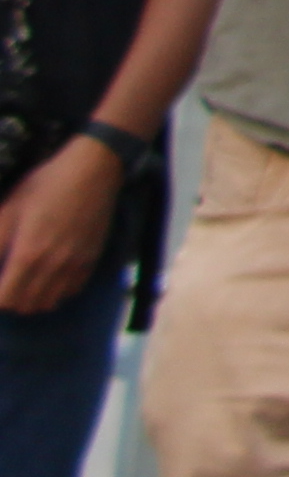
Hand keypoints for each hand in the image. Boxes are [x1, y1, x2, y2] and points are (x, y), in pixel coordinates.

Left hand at [0, 139, 119, 315]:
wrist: (93, 170)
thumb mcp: (9, 209)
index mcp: (28, 255)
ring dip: (33, 299)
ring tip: (26, 283)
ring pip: (50, 303)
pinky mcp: (91, 260)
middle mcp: (53, 267)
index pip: (6, 300)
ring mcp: (75, 265)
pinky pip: (71, 291)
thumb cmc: (45, 185)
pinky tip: (49, 276)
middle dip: (10, 300)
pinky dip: (57, 292)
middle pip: (26, 306)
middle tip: (5, 283)